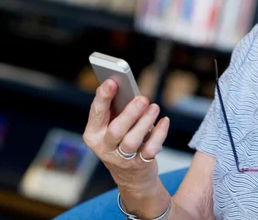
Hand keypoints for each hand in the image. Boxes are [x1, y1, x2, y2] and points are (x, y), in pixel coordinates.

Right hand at [83, 79, 169, 194]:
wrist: (131, 176)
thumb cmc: (121, 140)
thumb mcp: (113, 125)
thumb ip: (116, 108)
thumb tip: (125, 86)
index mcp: (93, 134)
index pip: (96, 113)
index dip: (103, 97)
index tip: (112, 81)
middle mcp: (104, 148)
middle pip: (115, 131)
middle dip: (129, 113)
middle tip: (142, 98)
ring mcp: (121, 159)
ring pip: (132, 141)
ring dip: (145, 122)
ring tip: (154, 107)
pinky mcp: (139, 165)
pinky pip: (150, 150)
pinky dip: (159, 134)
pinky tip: (164, 121)